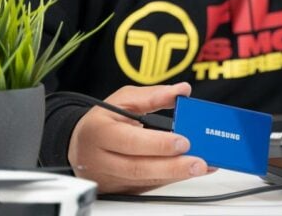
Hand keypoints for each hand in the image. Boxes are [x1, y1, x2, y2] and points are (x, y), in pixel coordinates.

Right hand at [67, 82, 210, 193]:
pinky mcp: (120, 190)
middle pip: (139, 168)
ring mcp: (110, 179)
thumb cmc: (103, 120)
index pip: (130, 142)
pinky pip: (148, 186)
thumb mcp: (123, 99)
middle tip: (199, 162)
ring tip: (202, 166)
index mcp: (100, 132)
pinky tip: (189, 171)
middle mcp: (102, 159)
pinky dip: (171, 179)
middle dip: (173, 166)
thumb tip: (181, 91)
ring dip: (177, 175)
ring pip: (145, 181)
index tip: (183, 141)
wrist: (79, 144)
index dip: (158, 144)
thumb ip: (153, 96)